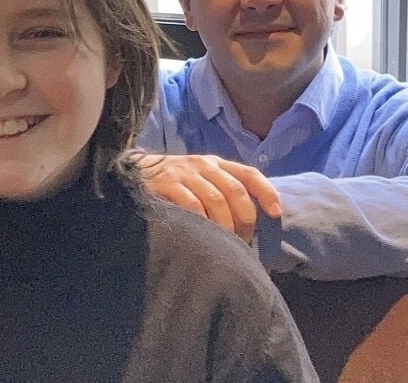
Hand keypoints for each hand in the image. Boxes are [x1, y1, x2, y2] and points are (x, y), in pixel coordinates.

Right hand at [137, 153, 280, 242]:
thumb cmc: (172, 183)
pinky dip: (202, 221)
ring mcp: (184, 173)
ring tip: (225, 244)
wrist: (133, 174)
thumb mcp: (199, 180)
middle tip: (243, 243)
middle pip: (235, 191)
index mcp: (215, 164)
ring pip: (216, 199)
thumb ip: (220, 191)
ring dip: (225, 225)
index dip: (266, 192)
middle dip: (245, 219)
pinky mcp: (167, 184)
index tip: (275, 214)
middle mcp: (203, 165)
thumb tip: (248, 222)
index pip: (248, 173)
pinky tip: (202, 234)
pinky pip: (192, 204)